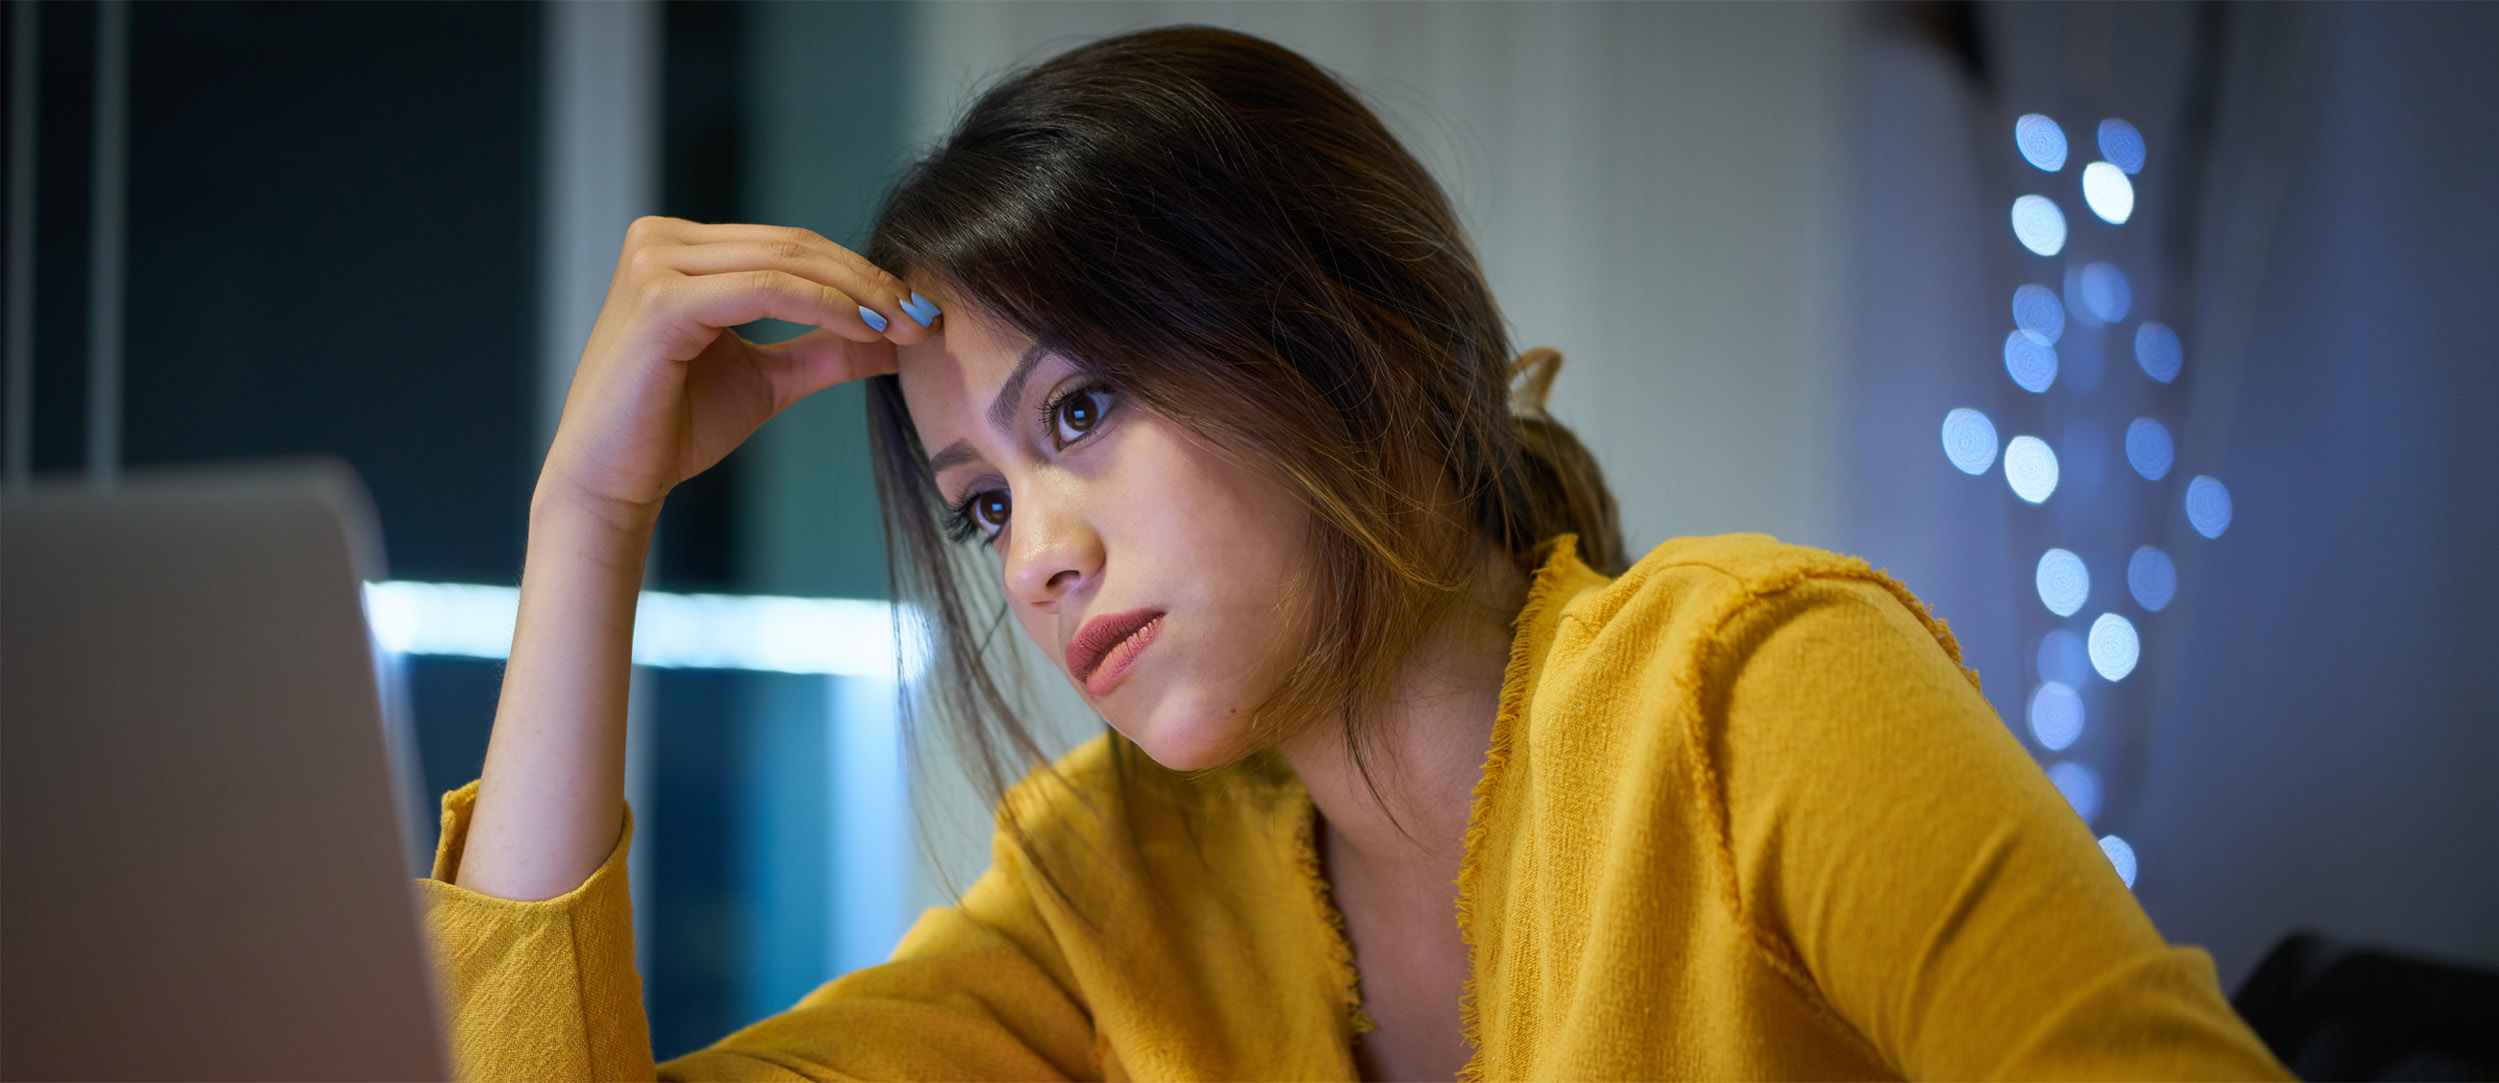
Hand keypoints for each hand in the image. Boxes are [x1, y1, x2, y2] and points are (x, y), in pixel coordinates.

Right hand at [534, 216, 936, 532]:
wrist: (611, 480)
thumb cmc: (675, 428)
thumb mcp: (768, 378)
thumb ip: (825, 349)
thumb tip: (899, 335)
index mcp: (680, 248)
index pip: (791, 246)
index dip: (861, 274)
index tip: (919, 312)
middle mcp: (661, 240)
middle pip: (794, 246)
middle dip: (871, 282)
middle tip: (927, 316)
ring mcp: (655, 263)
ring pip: (785, 263)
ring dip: (858, 294)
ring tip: (907, 327)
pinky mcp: (660, 299)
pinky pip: (765, 291)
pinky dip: (825, 308)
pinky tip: (866, 331)